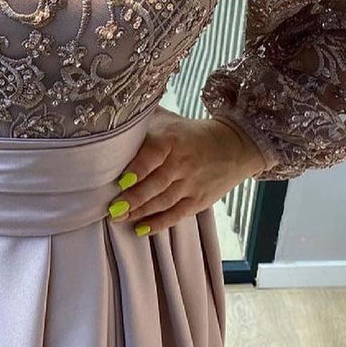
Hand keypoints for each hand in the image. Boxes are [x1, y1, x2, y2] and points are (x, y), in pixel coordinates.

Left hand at [105, 108, 267, 235]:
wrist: (234, 145)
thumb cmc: (190, 133)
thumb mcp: (168, 120)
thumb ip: (142, 120)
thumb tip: (111, 117)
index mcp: (172, 140)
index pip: (152, 156)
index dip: (136, 170)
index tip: (120, 181)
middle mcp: (183, 163)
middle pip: (155, 184)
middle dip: (132, 199)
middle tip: (111, 209)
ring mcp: (192, 184)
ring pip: (163, 202)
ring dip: (140, 212)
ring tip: (119, 218)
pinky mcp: (199, 201)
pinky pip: (176, 215)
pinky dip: (158, 224)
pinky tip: (141, 229)